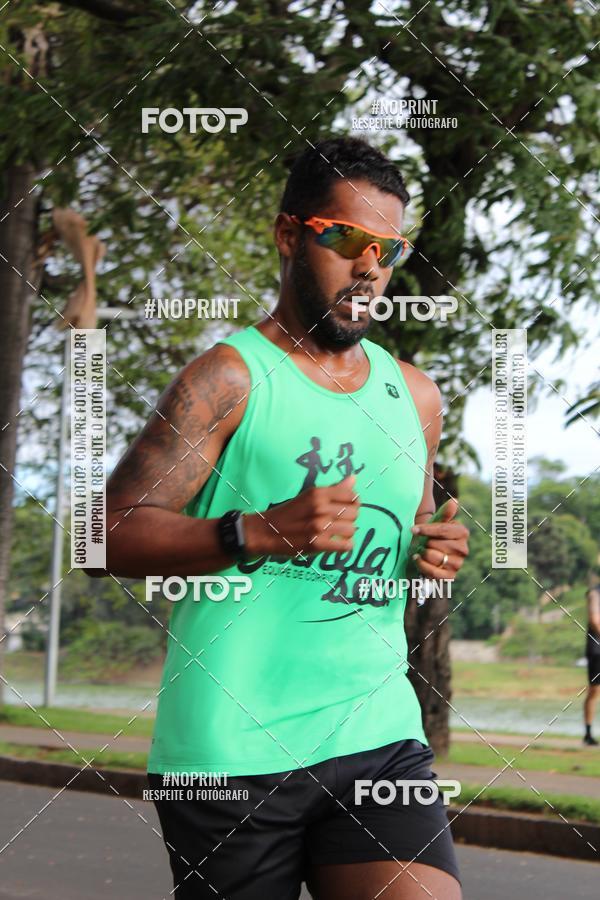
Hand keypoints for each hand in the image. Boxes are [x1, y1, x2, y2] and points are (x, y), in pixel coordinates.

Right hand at [245, 475, 359, 558]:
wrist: (265, 532)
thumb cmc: (288, 513)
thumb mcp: (308, 496)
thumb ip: (333, 489)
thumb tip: (353, 479)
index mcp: (318, 493)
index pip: (353, 496)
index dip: (352, 503)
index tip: (345, 508)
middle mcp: (320, 508)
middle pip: (354, 513)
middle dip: (349, 519)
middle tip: (338, 523)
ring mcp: (319, 526)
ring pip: (351, 529)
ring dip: (346, 533)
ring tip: (335, 533)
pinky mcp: (317, 544)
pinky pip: (346, 545)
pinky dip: (344, 546)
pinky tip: (335, 544)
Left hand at [409, 498, 468, 580]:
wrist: (424, 551)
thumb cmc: (430, 535)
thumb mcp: (435, 521)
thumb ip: (444, 512)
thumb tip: (454, 501)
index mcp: (462, 533)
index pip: (442, 530)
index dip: (426, 530)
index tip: (413, 529)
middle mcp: (464, 549)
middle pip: (435, 544)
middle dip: (425, 543)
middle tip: (424, 543)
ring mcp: (458, 564)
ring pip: (433, 557)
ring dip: (422, 553)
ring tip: (423, 551)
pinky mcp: (450, 577)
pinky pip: (432, 572)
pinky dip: (421, 565)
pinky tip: (418, 559)